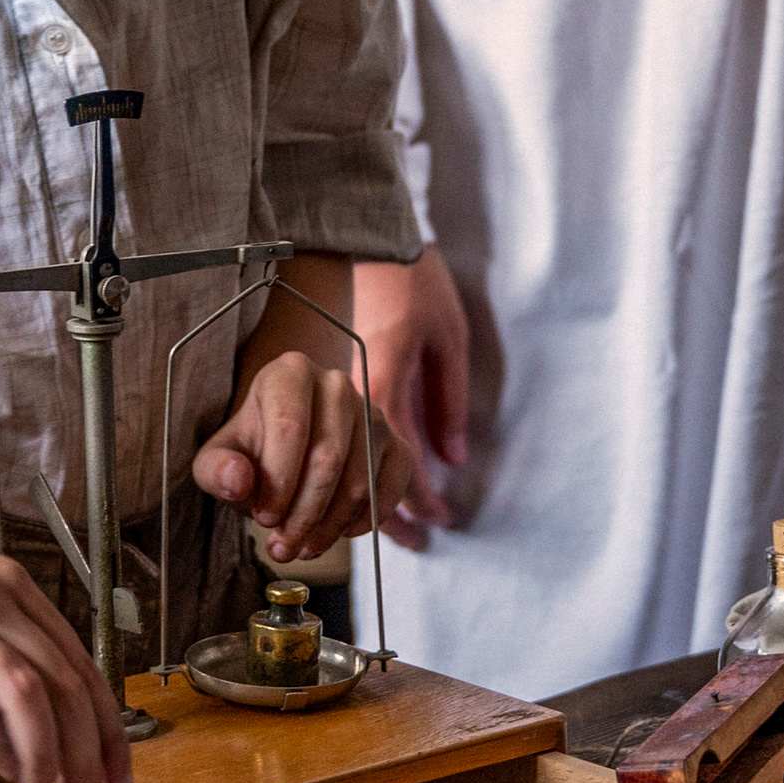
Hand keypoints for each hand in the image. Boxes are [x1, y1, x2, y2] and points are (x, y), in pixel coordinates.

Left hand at [192, 351, 411, 561]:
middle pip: (328, 458)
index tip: (264, 517)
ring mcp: (372, 413)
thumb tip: (239, 481)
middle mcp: (336, 384)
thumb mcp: (217, 460)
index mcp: (290, 372)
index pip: (290, 426)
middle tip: (283, 546)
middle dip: (304, 513)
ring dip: (330, 526)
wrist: (287, 451)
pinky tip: (339, 533)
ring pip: (359, 480)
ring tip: (303, 547)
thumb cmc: (252, 452)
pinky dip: (366, 520)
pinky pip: (390, 487)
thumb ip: (216, 469)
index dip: (278, 480)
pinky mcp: (396, 444)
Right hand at [352, 249, 471, 549]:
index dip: (418, 499)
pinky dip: (346, 470)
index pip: (399, 460)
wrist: (371, 241)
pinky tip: (355, 487)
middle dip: (385, 515)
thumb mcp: (450, 339)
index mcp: (383, 384)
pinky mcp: (330, 382)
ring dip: (356, 500)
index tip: (438, 524)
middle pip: (363, 472)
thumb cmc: (416, 283)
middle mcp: (353, 394)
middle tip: (411, 542)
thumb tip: (453, 456)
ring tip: (381, 528)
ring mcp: (337, 389)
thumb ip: (448, 401)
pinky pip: (336, 438)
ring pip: (344, 461)